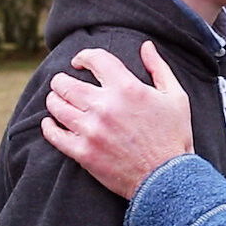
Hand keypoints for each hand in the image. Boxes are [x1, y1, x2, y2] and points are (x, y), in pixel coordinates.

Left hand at [41, 41, 193, 198]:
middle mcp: (105, 106)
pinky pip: (54, 135)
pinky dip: (49, 127)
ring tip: (57, 100)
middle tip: (63, 83)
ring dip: (54, 100)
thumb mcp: (176, 97)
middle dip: (62, 80)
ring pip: (56, 107)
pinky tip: (51, 123)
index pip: (94, 59)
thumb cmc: (174, 137)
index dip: (84, 56)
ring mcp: (91, 131)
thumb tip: (146, 46)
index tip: (81, 62)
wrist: (167, 179)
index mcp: (127, 88)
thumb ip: (159, 68)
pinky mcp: (83, 153)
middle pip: (66, 83)